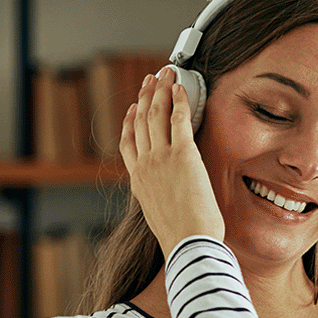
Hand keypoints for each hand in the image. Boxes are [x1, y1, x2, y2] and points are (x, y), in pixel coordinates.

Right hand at [120, 66, 223, 254]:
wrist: (189, 244)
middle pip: (140, 122)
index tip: (134, 108)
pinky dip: (178, 100)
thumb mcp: (162, 215)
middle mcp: (145, 165)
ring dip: (160, 90)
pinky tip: (181, 87)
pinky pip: (178, 119)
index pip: (128, 144)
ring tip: (165, 73)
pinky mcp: (183, 155)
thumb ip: (161, 198)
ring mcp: (161, 158)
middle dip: (146, 96)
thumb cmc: (183, 237)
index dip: (130, 121)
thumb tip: (172, 196)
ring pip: (156, 114)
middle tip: (150, 79)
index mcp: (138, 181)